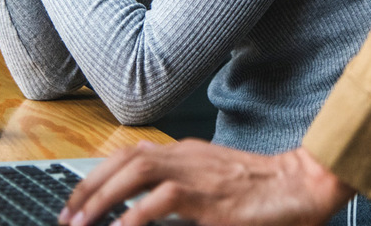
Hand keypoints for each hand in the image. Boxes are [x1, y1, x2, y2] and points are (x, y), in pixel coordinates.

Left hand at [59, 142, 354, 225]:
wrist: (303, 185)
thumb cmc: (265, 190)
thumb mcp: (216, 185)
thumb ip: (183, 192)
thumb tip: (147, 212)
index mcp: (187, 153)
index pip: (130, 154)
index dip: (98, 175)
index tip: (76, 201)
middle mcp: (187, 156)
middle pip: (125, 159)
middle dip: (89, 186)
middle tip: (67, 216)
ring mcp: (198, 173)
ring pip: (137, 171)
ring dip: (103, 197)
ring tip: (81, 224)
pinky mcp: (210, 198)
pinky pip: (163, 199)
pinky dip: (135, 215)